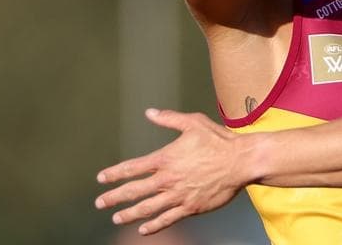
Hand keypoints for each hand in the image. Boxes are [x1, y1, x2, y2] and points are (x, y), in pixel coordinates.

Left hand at [95, 109, 249, 235]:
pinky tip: (144, 228)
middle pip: (134, 191)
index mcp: (166, 158)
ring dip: (129, 214)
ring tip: (116, 218)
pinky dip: (154, 225)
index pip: (132, 168)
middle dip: (113, 198)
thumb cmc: (219, 140)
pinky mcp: (191, 207)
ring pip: (147, 208)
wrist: (242, 161)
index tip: (101, 178)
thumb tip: (150, 112)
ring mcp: (179, 195)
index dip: (114, 174)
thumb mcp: (194, 123)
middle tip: (99, 203)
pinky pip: (167, 219)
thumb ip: (169, 119)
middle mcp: (168, 179)